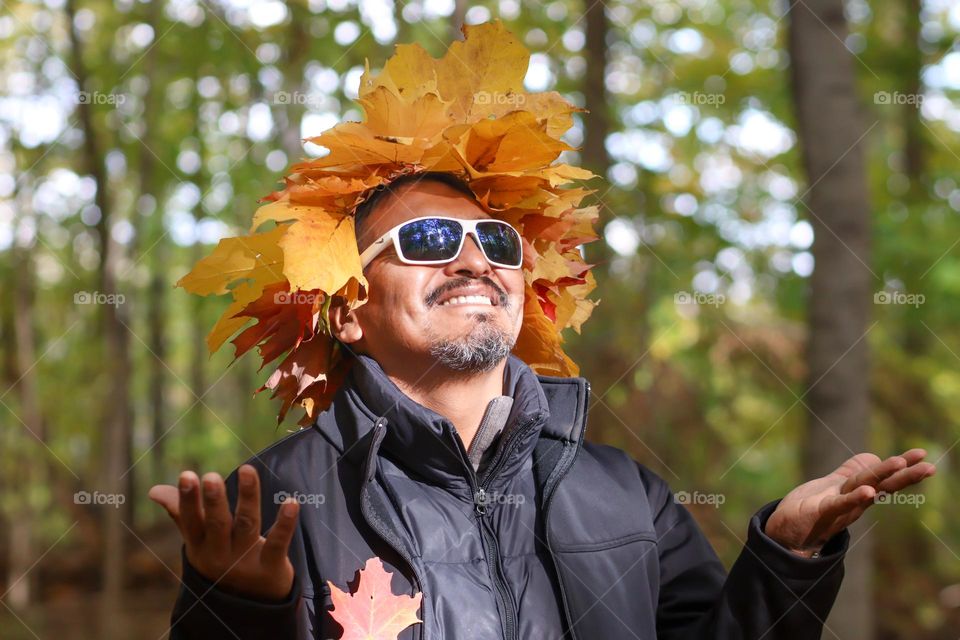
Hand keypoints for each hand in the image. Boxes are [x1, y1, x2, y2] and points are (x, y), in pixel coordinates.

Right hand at [148, 464, 299, 600]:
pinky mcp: (271, 566)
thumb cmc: (220, 560)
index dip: (188, 500)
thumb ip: (181, 514)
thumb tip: (153, 491)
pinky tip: (291, 502)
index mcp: (200, 545)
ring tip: (247, 470)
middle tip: (210, 477)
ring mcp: (245, 560)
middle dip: (214, 501)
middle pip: (217, 524)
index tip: (186, 475)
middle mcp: (220, 553)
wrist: (249, 604)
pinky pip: (278, 543)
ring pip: (247, 525)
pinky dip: (285, 524)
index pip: (191, 521)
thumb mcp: (198, 541)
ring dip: (247, 497)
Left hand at [764, 448, 935, 556]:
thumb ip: (852, 472)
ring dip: (881, 476)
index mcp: (856, 492)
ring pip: (864, 488)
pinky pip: (839, 504)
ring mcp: (839, 507)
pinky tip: (867, 492)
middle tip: (930, 466)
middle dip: (905, 475)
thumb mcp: (834, 486)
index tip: (922, 454)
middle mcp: (853, 501)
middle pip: (882, 484)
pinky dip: (853, 498)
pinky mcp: (821, 512)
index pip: (883, 477)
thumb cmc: (810, 509)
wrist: (785, 534)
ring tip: (900, 463)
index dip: (901, 466)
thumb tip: (871, 457)